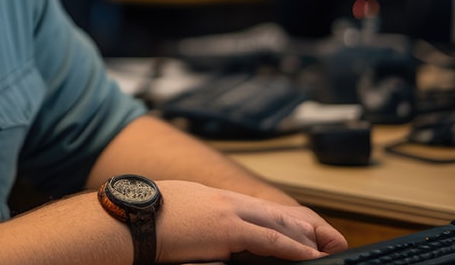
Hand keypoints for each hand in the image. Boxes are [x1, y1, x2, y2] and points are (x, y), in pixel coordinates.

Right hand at [153, 180, 348, 262]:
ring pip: (278, 224)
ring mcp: (227, 212)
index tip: (299, 229)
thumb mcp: (170, 214)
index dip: (281, 219)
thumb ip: (191, 221)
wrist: (126, 218)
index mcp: (209, 198)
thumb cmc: (137, 220)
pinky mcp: (227, 229)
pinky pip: (270, 240)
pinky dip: (294, 248)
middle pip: (273, 212)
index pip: (255, 208)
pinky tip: (311, 256)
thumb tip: (193, 235)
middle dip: (303, 226)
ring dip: (305, 237)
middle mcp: (223, 200)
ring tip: (327, 248)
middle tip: (327, 237)